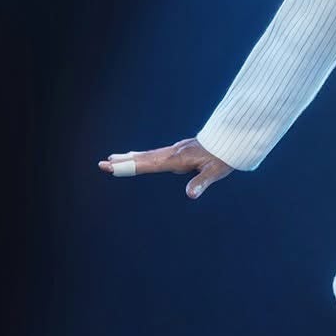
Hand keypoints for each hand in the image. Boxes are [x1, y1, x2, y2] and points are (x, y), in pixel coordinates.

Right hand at [97, 138, 233, 199]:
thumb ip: (202, 183)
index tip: (112, 166)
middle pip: (143, 158)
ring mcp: (175, 150)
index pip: (148, 164)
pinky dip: (143, 156)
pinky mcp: (179, 151)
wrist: (232, 139)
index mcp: (177, 159)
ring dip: (130, 157)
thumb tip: (190, 195)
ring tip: (113, 158)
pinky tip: (138, 156)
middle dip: (123, 162)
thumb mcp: (215, 172)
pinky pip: (156, 154)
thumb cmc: (224, 157)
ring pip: (148, 155)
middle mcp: (173, 153)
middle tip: (102, 163)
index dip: (129, 166)